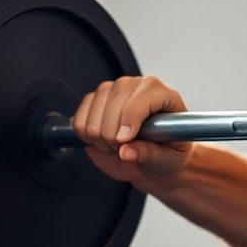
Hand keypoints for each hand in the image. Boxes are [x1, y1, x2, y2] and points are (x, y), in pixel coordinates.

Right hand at [73, 75, 192, 185]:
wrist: (153, 160)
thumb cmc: (167, 154)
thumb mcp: (167, 159)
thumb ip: (148, 154)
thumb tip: (126, 152)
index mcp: (164, 95)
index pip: (141, 98)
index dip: (129, 120)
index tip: (125, 140)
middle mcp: (137, 86)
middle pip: (114, 100)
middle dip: (114, 133)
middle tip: (123, 148)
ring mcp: (114, 91)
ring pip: (95, 108)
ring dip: (99, 135)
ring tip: (115, 146)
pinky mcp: (94, 102)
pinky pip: (80, 116)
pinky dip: (85, 134)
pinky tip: (101, 141)